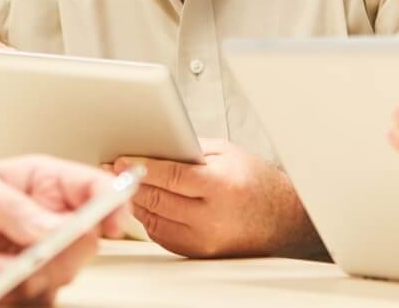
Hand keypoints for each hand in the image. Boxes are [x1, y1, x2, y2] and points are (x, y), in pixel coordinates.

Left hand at [0, 156, 131, 303]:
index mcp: (46, 183)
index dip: (112, 203)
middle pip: (85, 240)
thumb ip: (14, 208)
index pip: (94, 188)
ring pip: (62, 274)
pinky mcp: (26, 285)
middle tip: (28, 254)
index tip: (110, 222)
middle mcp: (50, 219)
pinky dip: (11, 294)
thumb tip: (53, 227)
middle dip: (58, 252)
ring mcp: (40, 254)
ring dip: (26, 277)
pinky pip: (37, 298)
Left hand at [112, 139, 321, 258]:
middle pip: (156, 199)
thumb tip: (154, 146)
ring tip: (128, 184)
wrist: (282, 218)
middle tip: (116, 170)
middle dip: (132, 182)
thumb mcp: (226, 153)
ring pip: (154, 220)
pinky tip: (148, 204)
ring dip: (137, 201)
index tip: (122, 160)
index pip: (169, 175)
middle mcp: (211, 217)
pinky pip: (163, 235)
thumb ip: (189, 149)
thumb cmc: (256, 182)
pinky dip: (151, 218)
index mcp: (220, 186)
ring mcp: (204, 239)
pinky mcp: (199, 252)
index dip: (140, 166)